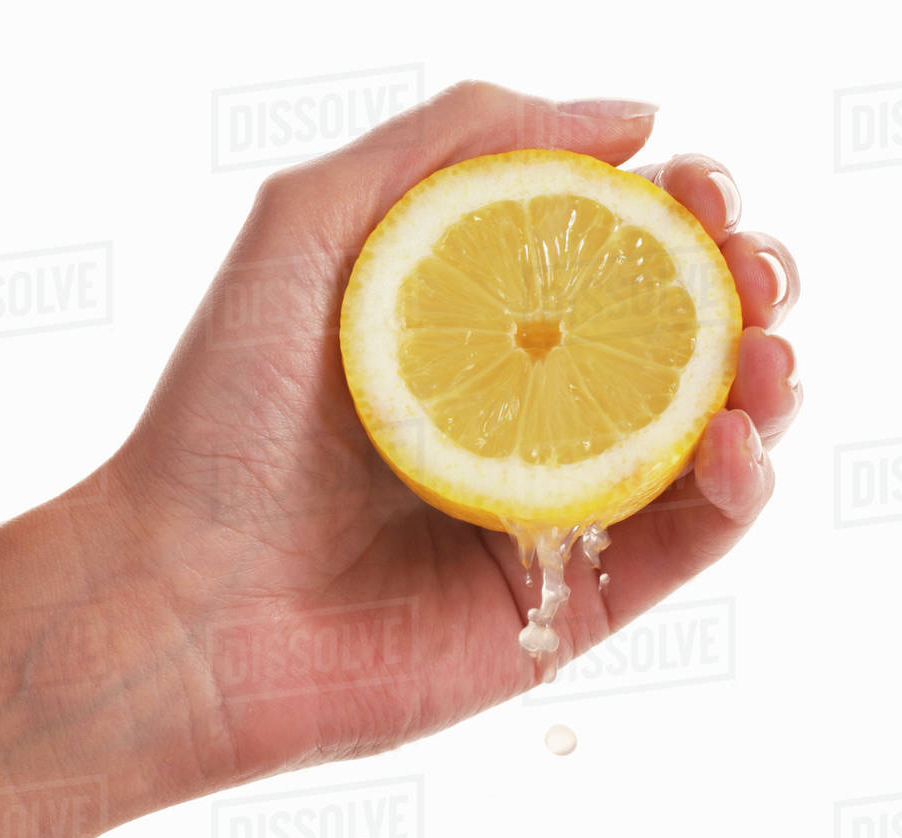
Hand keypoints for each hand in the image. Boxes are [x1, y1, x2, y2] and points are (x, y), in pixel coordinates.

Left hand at [106, 81, 800, 780]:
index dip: (675, 210)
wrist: (182, 602)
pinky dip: (737, 491)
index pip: (606, 254)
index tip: (699, 185)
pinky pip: (687, 546)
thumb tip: (630, 113)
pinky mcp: (568, 609)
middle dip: (738, 287)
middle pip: (670, 339)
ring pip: (702, 439)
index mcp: (465, 328)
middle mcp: (516, 416)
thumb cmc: (220, 418)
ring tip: (770, 350)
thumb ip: (448, 144)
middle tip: (750, 269)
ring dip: (767, 382)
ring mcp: (548, 514)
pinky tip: (733, 441)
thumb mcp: (308, 226)